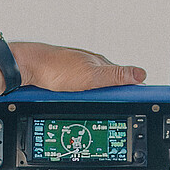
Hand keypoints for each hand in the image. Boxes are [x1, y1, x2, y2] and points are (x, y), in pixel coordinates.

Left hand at [9, 41, 146, 91]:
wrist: (28, 69)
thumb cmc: (55, 68)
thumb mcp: (92, 75)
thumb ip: (117, 75)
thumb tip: (141, 73)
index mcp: (102, 63)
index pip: (126, 78)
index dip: (133, 90)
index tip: (140, 101)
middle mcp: (92, 66)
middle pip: (110, 88)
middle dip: (111, 99)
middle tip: (106, 107)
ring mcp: (79, 73)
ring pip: (94, 92)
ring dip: (93, 100)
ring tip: (86, 104)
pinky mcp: (67, 81)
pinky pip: (80, 94)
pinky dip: (80, 99)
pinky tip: (75, 101)